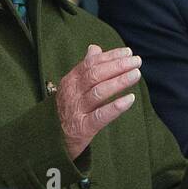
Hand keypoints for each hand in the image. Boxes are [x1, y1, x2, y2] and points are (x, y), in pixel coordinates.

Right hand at [55, 44, 141, 159]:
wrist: (50, 140)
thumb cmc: (67, 110)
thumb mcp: (72, 87)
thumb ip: (84, 67)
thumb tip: (94, 48)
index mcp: (71, 80)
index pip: (91, 63)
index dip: (110, 56)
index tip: (128, 52)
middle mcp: (72, 93)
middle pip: (96, 75)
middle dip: (118, 66)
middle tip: (137, 61)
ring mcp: (77, 110)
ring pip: (99, 92)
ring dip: (119, 81)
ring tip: (136, 74)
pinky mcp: (83, 128)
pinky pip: (100, 116)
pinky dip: (115, 107)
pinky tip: (130, 99)